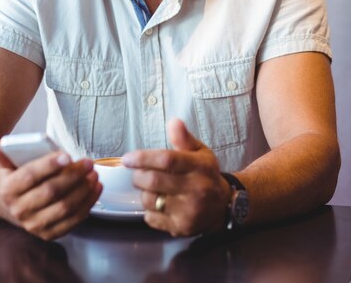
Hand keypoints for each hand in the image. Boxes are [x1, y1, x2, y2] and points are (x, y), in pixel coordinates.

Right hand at [0, 140, 101, 239]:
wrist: (17, 204)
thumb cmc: (19, 179)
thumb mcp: (9, 165)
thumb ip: (5, 153)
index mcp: (8, 190)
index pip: (30, 176)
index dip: (49, 165)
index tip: (67, 155)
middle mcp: (19, 210)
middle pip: (50, 192)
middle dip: (73, 175)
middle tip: (88, 162)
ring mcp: (34, 225)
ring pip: (64, 207)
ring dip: (83, 190)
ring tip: (94, 173)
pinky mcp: (49, 234)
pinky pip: (73, 220)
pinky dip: (88, 203)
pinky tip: (95, 188)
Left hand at [122, 118, 230, 236]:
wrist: (223, 205)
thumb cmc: (206, 174)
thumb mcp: (200, 152)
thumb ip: (184, 138)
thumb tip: (173, 122)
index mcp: (199, 166)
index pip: (167, 160)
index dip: (143, 158)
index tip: (128, 158)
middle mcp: (196, 189)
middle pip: (153, 181)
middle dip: (138, 176)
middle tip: (138, 173)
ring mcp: (189, 210)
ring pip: (150, 200)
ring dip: (143, 192)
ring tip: (149, 187)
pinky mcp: (182, 227)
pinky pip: (152, 218)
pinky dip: (149, 210)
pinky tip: (157, 203)